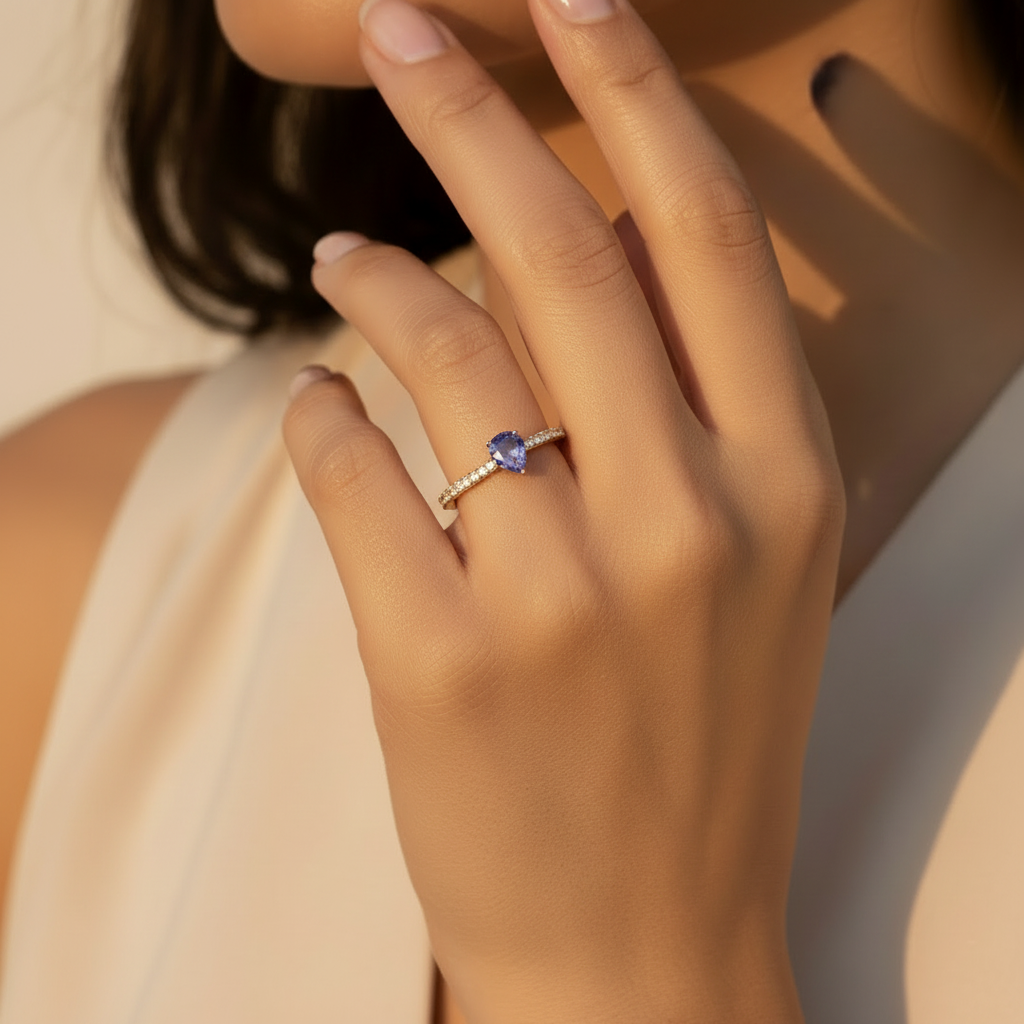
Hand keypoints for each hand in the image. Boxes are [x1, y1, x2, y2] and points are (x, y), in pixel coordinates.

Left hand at [283, 0, 843, 1020]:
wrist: (646, 937)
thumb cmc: (699, 743)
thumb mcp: (753, 567)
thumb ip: (698, 414)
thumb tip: (596, 251)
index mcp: (786, 482)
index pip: (707, 236)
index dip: (635, 94)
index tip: (572, 1)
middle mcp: (688, 520)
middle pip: (566, 252)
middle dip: (472, 116)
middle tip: (400, 31)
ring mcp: (562, 593)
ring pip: (441, 352)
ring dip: (375, 278)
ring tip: (340, 252)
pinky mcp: (441, 660)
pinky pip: (353, 472)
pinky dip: (321, 416)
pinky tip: (320, 406)